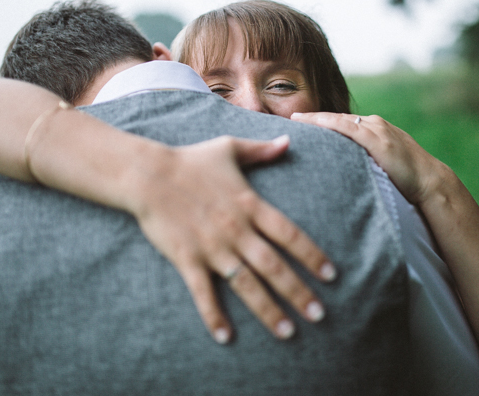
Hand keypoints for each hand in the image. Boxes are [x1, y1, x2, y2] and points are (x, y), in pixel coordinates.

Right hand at [131, 135, 335, 343]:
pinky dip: (214, 316)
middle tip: (319, 315)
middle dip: (298, 292)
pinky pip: (203, 293)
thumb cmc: (190, 160)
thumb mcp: (230, 148)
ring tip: (288, 332)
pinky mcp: (187, 259)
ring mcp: (212, 247)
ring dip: (268, 310)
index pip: (289, 234)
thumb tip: (289, 140)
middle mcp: (236, 230)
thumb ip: (262, 149)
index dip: (312, 255)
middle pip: (274, 266)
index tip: (330, 276)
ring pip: (246, 285)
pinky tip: (226, 338)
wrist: (147, 174)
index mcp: (250, 205)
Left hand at [290, 112, 440, 205]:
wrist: (430, 181)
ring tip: (294, 120)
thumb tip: (344, 174)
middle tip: (290, 120)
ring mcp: (375, 129)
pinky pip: (346, 127)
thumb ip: (364, 164)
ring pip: (338, 120)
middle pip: (337, 118)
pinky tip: (310, 122)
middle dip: (314, 119)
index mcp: (374, 129)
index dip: (322, 123)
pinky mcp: (376, 138)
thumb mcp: (382, 166)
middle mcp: (374, 123)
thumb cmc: (407, 178)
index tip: (301, 124)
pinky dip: (327, 123)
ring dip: (315, 119)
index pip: (342, 123)